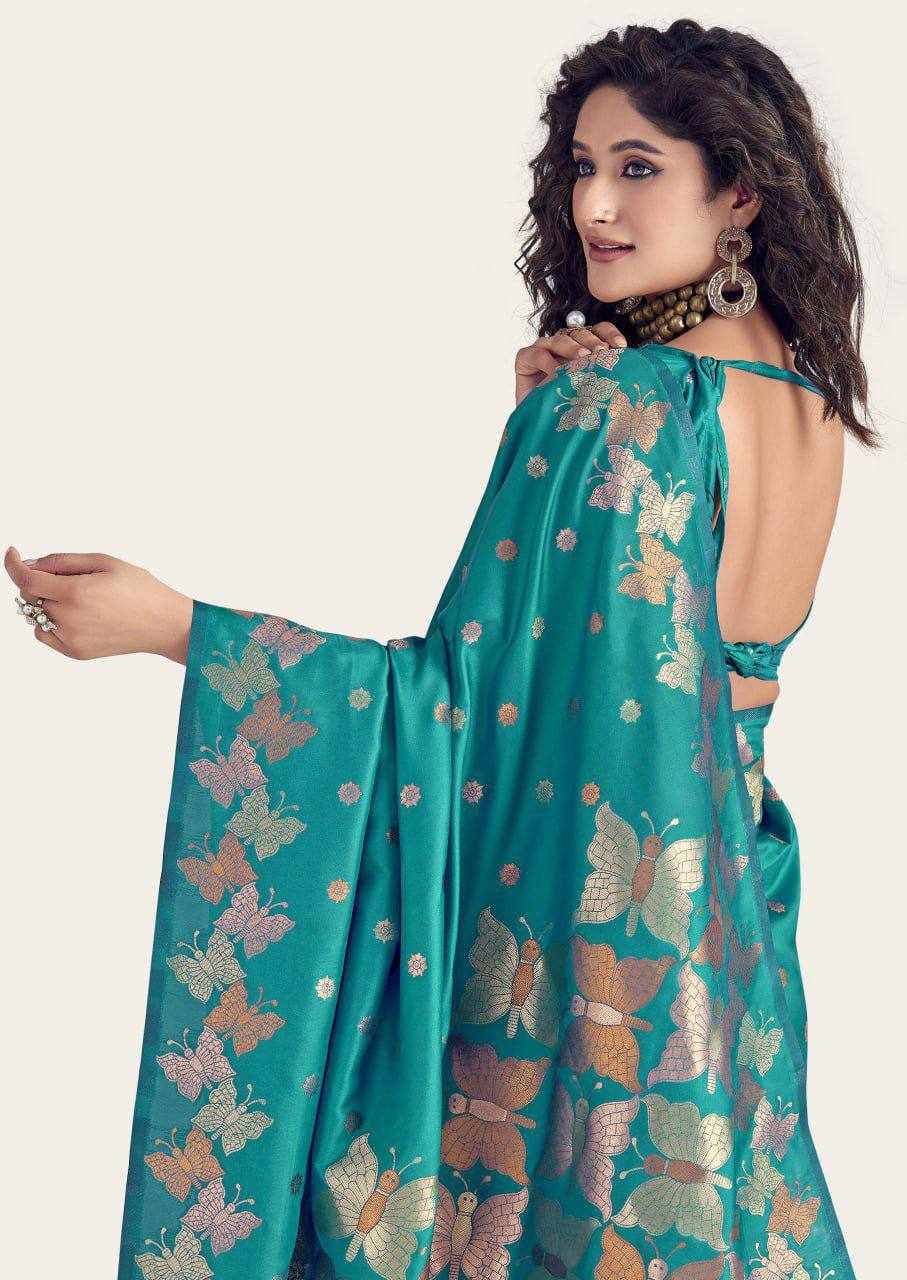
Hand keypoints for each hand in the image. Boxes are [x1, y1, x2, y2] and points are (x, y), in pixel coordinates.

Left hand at [4, 547, 193, 662]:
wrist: (164, 624)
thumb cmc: (140, 590)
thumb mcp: (104, 562)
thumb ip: (63, 561)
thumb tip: (31, 564)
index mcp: (76, 592)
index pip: (25, 579)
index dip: (13, 564)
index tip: (13, 555)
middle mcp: (69, 618)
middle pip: (30, 595)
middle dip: (39, 581)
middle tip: (68, 577)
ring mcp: (70, 638)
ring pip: (35, 615)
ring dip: (45, 602)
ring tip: (77, 598)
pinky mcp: (75, 652)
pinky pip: (44, 634)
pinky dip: (49, 622)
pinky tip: (74, 615)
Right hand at [514, 320, 627, 406]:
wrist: (543, 434)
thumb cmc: (570, 414)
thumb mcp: (594, 393)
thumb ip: (608, 377)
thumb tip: (633, 366)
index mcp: (584, 349)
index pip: (599, 331)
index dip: (610, 334)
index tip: (622, 347)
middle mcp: (565, 347)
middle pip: (580, 332)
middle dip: (593, 341)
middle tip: (602, 353)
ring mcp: (544, 351)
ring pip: (559, 339)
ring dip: (572, 347)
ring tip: (583, 358)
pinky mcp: (524, 360)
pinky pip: (535, 353)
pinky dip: (545, 360)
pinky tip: (556, 373)